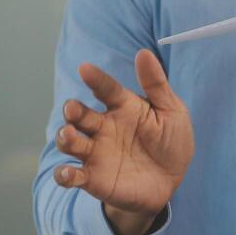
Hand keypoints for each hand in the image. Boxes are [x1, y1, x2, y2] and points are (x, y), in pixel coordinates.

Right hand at [54, 49, 194, 234]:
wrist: (171, 181)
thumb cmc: (171, 142)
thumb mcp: (171, 112)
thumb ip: (156, 85)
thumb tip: (144, 53)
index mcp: (122, 107)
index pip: (106, 89)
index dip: (95, 79)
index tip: (85, 69)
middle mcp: (103, 128)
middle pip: (79, 115)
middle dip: (72, 110)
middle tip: (73, 109)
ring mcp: (96, 152)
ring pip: (70, 141)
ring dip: (64, 137)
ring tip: (68, 135)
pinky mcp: (93, 178)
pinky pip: (71, 176)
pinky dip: (64, 175)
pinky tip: (68, 174)